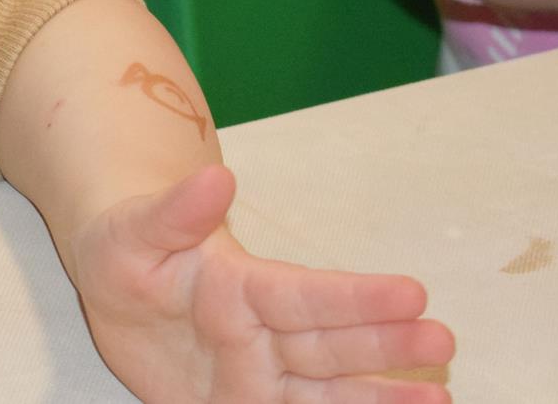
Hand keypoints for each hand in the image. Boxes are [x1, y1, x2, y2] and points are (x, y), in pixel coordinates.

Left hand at [67, 164, 454, 403]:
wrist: (113, 289)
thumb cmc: (127, 248)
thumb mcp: (136, 228)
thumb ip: (175, 212)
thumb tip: (217, 176)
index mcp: (242, 287)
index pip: (305, 294)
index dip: (356, 296)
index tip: (413, 291)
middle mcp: (263, 334)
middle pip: (330, 344)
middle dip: (387, 345)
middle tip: (443, 341)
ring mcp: (257, 376)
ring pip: (327, 390)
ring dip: (381, 395)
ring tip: (440, 396)